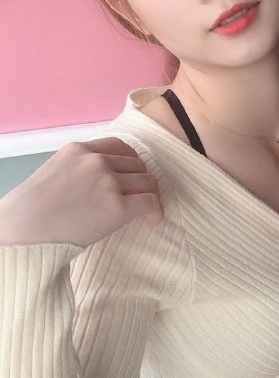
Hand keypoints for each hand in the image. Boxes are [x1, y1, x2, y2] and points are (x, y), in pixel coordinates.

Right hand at [0, 138, 163, 246]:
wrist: (23, 231)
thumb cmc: (31, 210)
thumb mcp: (54, 172)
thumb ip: (80, 168)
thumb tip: (103, 180)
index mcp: (79, 150)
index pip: (120, 146)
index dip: (132, 162)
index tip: (133, 175)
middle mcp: (96, 161)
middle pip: (137, 165)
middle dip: (141, 181)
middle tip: (141, 197)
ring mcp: (108, 182)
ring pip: (147, 182)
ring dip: (150, 196)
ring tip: (148, 211)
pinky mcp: (117, 206)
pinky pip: (149, 202)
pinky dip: (155, 211)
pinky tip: (153, 220)